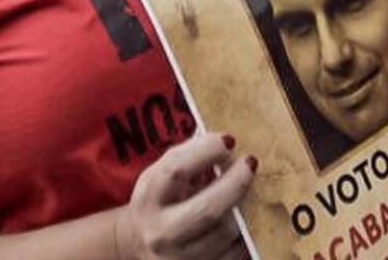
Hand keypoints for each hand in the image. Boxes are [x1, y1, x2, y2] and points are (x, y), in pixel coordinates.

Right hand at [114, 133, 252, 259]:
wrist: (137, 242)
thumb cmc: (158, 200)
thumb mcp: (161, 176)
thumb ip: (188, 158)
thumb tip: (226, 142)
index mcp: (149, 199)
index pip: (176, 170)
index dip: (206, 151)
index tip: (228, 140)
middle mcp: (161, 232)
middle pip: (207, 210)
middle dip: (235, 184)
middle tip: (250, 164)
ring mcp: (179, 259)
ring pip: (224, 234)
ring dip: (242, 210)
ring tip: (246, 193)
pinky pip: (233, 256)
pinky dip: (243, 237)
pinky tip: (244, 221)